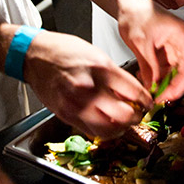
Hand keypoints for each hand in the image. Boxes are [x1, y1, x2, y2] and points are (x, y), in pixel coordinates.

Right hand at [24, 31, 147, 137]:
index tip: (148, 103)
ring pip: (110, 129)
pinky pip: (92, 131)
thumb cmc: (65, 51)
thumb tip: (132, 94)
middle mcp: (90, 88)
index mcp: (101, 69)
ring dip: (121, 128)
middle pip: (125, 114)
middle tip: (139, 114)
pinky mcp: (66, 115)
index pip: (135, 92)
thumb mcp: (97, 55)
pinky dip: (104, 131)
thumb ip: (115, 76)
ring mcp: (77, 104)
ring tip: (124, 122)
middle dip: (136, 116)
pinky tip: (108, 125)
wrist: (35, 55)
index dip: (146, 101)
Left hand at [117, 0, 183, 100]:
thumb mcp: (140, 42)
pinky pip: (167, 69)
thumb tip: (153, 86)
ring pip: (177, 72)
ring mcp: (175, 46)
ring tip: (151, 91)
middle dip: (175, 86)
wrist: (127, 2)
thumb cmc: (135, 12)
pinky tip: (148, 81)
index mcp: (182, 34)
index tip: (172, 93)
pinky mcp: (166, 50)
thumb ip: (149, 66)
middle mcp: (182, 41)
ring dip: (165, 83)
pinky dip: (158, 77)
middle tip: (161, 97)